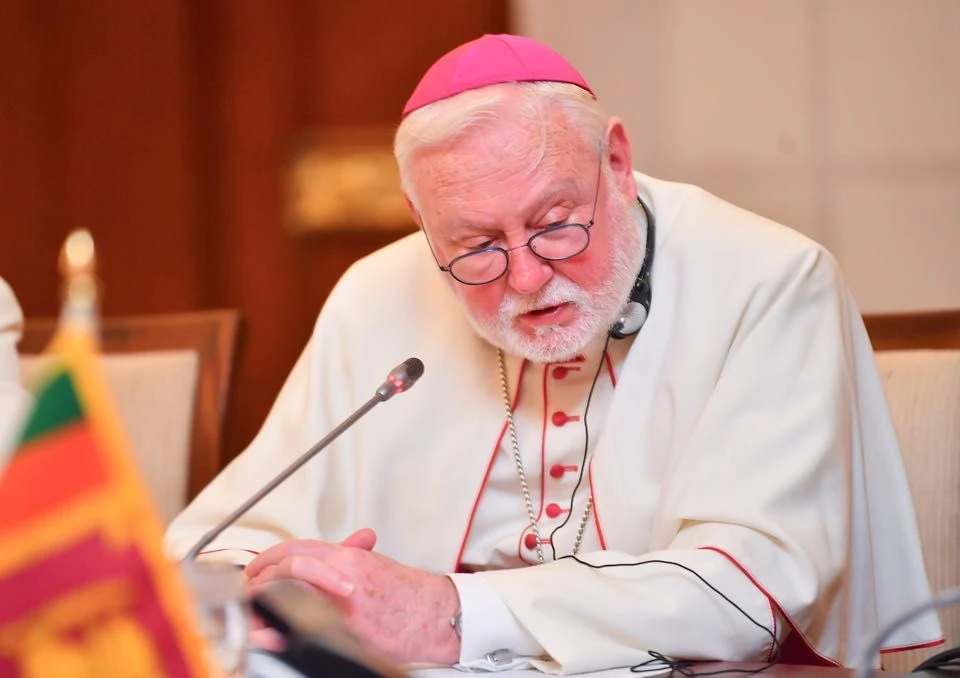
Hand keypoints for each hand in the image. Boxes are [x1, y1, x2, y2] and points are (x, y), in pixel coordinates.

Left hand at [245, 529, 460, 663]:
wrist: (437, 614)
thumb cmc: (408, 594)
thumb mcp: (373, 565)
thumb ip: (342, 560)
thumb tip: (312, 565)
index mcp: (347, 556)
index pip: (294, 548)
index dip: (267, 559)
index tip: (256, 570)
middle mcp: (343, 574)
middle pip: (286, 567)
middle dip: (260, 580)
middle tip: (251, 592)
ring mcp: (344, 602)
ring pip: (291, 593)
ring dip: (266, 603)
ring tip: (255, 614)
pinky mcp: (350, 629)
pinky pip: (307, 625)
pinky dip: (283, 630)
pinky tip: (270, 635)